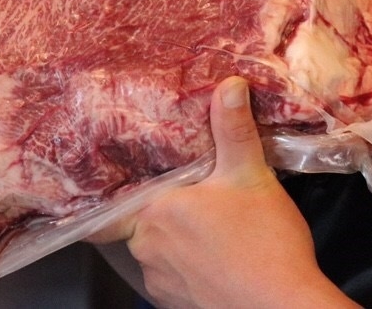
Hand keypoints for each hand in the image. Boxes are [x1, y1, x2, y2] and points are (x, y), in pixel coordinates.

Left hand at [121, 77, 358, 308]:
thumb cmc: (264, 243)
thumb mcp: (251, 176)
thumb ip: (234, 130)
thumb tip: (229, 84)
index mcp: (154, 213)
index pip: (111, 205)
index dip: (111, 195)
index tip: (108, 185)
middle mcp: (146, 251)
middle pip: (141, 224)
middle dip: (165, 212)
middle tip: (194, 199)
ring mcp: (160, 285)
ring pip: (158, 254)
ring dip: (177, 243)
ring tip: (212, 230)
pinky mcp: (177, 307)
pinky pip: (174, 280)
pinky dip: (190, 270)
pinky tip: (218, 260)